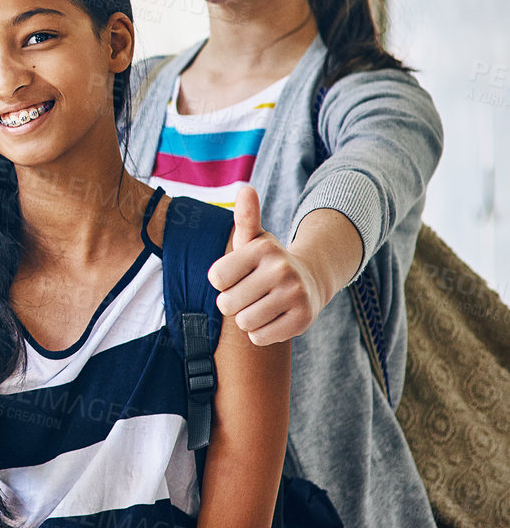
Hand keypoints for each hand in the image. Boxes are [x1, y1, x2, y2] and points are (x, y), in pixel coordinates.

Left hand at [209, 184, 324, 344]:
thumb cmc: (268, 262)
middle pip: (227, 304)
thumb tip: (245, 188)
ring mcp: (295, 295)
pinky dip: (261, 333)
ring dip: (247, 319)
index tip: (236, 275)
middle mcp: (282, 270)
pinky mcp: (303, 321)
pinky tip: (273, 319)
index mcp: (263, 249)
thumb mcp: (254, 239)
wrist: (310, 281)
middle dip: (233, 303)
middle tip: (250, 294)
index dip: (222, 281)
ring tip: (261, 305)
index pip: (216, 278)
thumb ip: (245, 216)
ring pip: (243, 323)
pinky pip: (260, 338)